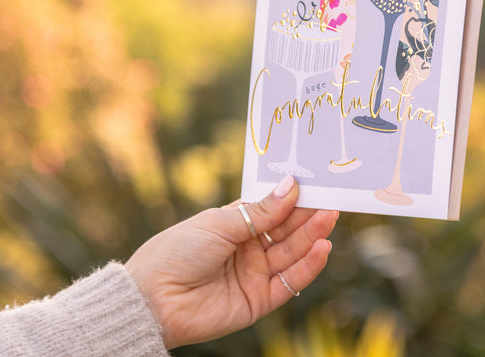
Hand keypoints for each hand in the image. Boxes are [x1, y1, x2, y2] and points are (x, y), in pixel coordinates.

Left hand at [125, 175, 336, 348]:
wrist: (154, 298)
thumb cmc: (178, 251)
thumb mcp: (220, 223)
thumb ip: (261, 211)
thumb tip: (291, 185)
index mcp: (235, 225)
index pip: (273, 210)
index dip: (293, 199)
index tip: (316, 184)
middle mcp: (248, 249)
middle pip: (286, 231)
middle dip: (308, 216)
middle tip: (331, 201)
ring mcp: (254, 275)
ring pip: (291, 254)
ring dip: (312, 237)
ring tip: (329, 219)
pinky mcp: (258, 301)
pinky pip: (289, 283)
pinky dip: (308, 266)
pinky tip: (321, 248)